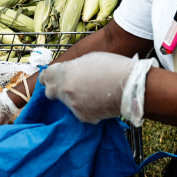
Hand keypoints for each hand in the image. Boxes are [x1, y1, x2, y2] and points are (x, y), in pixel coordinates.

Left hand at [39, 52, 156, 125]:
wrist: (130, 86)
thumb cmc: (113, 67)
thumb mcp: (89, 59)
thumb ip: (73, 67)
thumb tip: (67, 72)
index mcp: (64, 72)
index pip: (46, 76)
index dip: (49, 77)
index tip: (51, 79)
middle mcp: (65, 89)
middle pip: (51, 92)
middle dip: (57, 90)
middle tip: (69, 88)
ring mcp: (73, 104)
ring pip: (67, 103)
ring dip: (74, 99)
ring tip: (92, 93)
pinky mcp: (82, 117)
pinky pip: (79, 112)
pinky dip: (85, 108)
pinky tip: (98, 102)